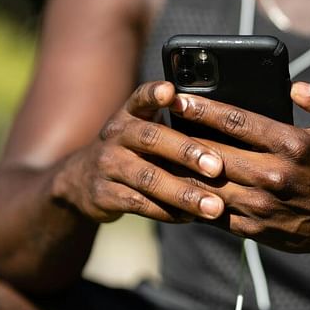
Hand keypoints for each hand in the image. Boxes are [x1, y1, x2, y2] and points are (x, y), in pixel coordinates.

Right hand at [52, 81, 226, 222]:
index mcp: (130, 114)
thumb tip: (228, 131)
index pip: (140, 97)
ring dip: (184, 193)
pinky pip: (139, 204)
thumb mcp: (144, 131)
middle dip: (187, 152)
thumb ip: (174, 127)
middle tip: (217, 167)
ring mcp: (107, 165)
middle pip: (151, 138)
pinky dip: (167, 212)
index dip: (153, 93)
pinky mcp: (102, 194)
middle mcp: (116, 135)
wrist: (81, 181)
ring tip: (213, 206)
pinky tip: (190, 217)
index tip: (170, 92)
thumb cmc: (133, 152)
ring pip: (148, 178)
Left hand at [170, 82, 309, 251]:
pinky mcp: (253, 228)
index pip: (237, 122)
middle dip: (182, 135)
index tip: (178, 97)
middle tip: (157, 119)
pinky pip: (213, 211)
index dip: (203, 108)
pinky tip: (175, 184)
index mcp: (292, 145)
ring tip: (156, 152)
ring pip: (207, 184)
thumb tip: (297, 87)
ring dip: (180, 169)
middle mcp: (273, 175)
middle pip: (214, 152)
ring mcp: (261, 204)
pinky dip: (192, 198)